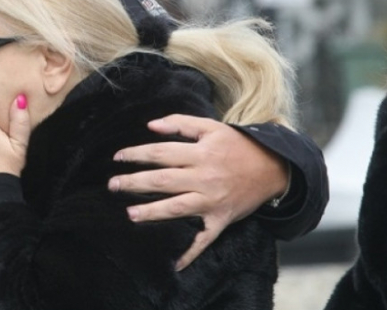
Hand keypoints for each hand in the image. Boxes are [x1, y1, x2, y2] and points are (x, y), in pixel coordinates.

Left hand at [108, 114, 288, 270]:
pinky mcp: (220, 219)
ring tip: (130, 214)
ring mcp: (212, 201)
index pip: (159, 153)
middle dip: (134, 183)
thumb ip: (180, 122)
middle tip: (112, 185)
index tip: (117, 158)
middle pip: (162, 180)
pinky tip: (173, 263)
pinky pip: (204, 239)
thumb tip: (150, 125)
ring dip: (152, 212)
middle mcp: (204, 178)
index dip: (136, 154)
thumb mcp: (211, 127)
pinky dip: (189, 252)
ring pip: (176, 208)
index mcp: (200, 154)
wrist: (274, 168)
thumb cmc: (238, 146)